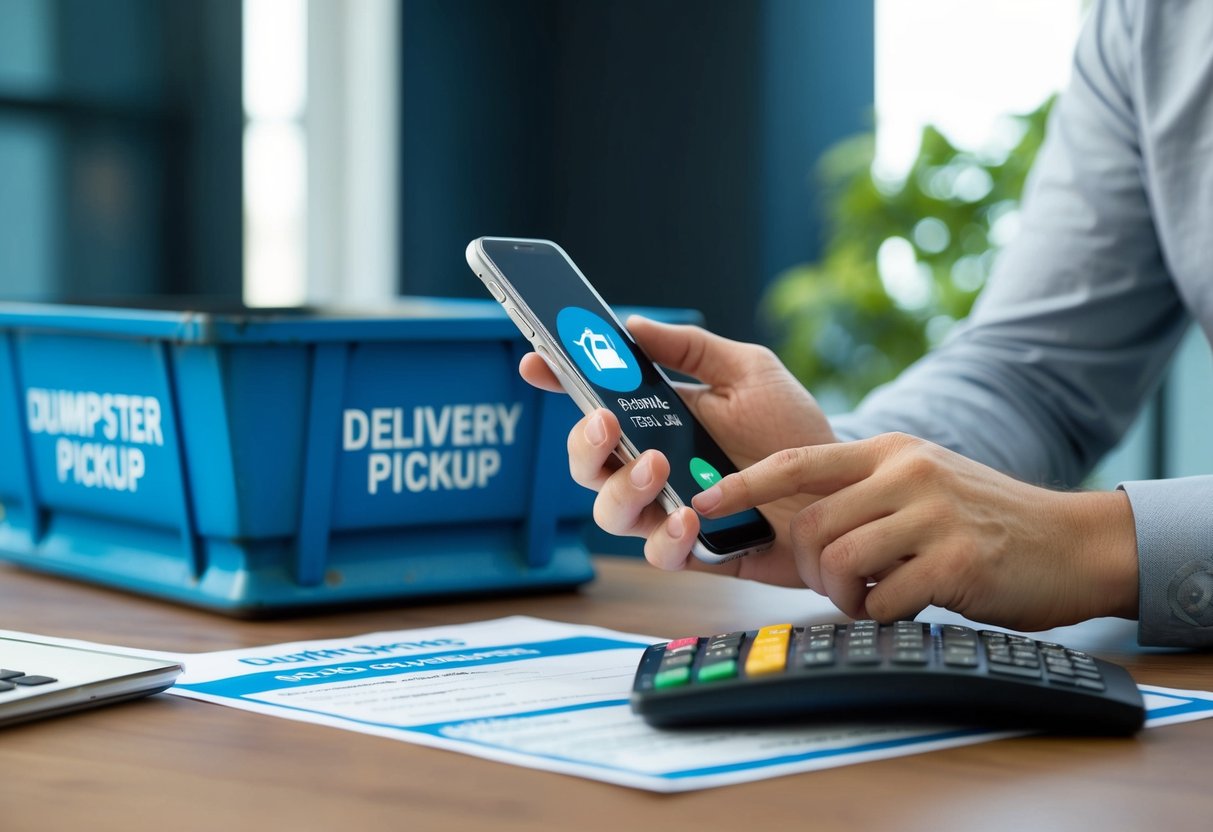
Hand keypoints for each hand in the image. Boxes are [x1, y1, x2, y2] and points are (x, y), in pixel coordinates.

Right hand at [519, 315, 834, 585]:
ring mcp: (668, 512)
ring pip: (609, 513)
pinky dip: (666, 540)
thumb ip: (692, 349)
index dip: (558, 383)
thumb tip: (633, 325)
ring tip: (657, 468)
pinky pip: (659, 556)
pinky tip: (689, 520)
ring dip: (623, 490)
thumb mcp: (748, 372)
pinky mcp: (696, 553)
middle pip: (586, 465)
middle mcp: (652, 469)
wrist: (844, 488)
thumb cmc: (792, 430)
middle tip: (607, 421)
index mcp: (656, 421)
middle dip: (584, 443)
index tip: (537, 363)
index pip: (593, 404)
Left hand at [692, 432, 1140, 629]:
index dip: (742, 484)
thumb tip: (794, 527)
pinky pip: (883, 597)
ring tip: (870, 597)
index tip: (704, 503)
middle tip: (832, 584)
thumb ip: (864, 494)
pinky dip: (881, 613)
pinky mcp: (956, 559)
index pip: (795, 460)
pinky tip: (903, 607)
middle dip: (804, 567)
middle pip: (808, 524)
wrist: (1072, 543)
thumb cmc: (984, 523)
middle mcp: (906, 472)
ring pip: (838, 559)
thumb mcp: (921, 484)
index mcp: (889, 451)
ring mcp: (932, 513)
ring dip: (841, 594)